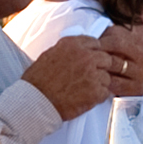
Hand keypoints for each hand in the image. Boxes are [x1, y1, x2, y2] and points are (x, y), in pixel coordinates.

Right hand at [18, 28, 142, 118]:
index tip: (93, 59)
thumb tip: (79, 49)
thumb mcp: (50, 54)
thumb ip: (69, 49)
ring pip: (107, 76)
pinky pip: (105, 92)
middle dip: (102, 67)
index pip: (96, 42)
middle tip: (93, 76)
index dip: (95, 52)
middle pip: (107, 58)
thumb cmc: (38, 80)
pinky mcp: (96, 91)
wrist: (36, 101)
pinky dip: (98, 96)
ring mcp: (93, 74)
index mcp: (73, 44)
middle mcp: (86, 56)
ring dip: (100, 83)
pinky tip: (86, 98)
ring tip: (86, 89)